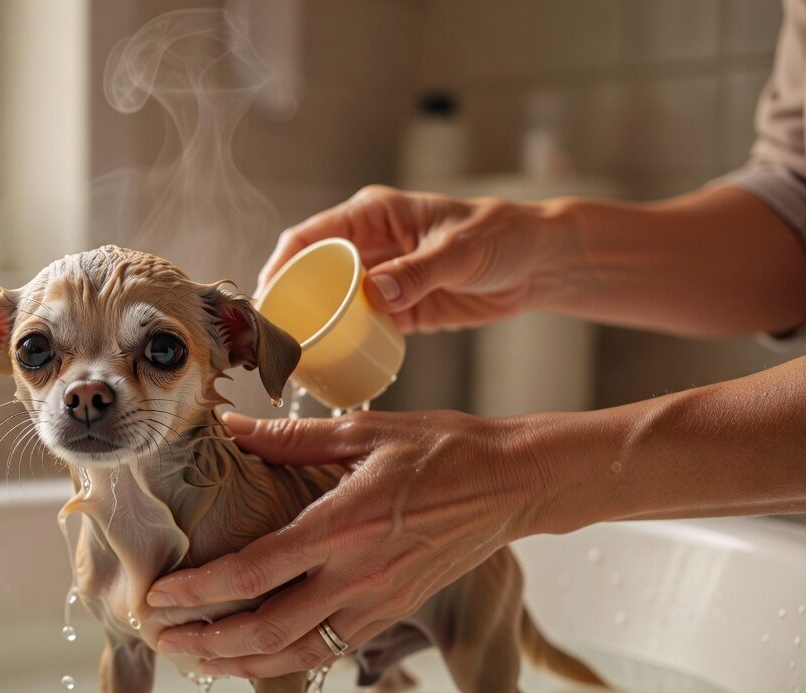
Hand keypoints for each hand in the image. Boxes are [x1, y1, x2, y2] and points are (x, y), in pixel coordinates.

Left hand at [147, 411, 543, 676]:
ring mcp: (378, 601)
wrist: (514, 483)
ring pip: (297, 653)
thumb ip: (291, 437)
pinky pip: (331, 650)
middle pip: (268, 628)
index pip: (256, 571)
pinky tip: (257, 658)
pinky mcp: (394, 612)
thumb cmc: (443, 449)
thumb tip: (231, 426)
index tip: (159, 597)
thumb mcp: (366, 430)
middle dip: (207, 641)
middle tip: (162, 639)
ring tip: (198, 661)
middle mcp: (358, 574)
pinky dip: (287, 661)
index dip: (201, 591)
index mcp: (343, 524)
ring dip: (242, 663)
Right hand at [257, 185, 575, 333]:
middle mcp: (368, 246)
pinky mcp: (396, 309)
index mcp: (372, 216)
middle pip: (311, 273)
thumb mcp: (460, 252)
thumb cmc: (502, 237)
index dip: (280, 265)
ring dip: (313, 327)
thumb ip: (418, 272)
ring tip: (293, 357)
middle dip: (290, 303)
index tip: (267, 298)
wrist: (537, 264)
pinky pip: (358, 327)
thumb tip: (374, 294)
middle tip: (274, 337)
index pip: (309, 237)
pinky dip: (344, 343)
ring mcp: (380, 279)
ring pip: (330, 303)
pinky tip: (330, 364)